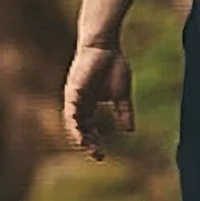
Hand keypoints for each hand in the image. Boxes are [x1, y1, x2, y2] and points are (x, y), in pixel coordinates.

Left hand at [63, 39, 132, 156]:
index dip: (94, 143)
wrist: (105, 45)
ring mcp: (74, 97)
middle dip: (87, 143)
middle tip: (98, 154)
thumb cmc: (112, 65)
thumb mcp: (121, 94)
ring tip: (87, 147)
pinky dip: (74, 123)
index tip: (102, 156)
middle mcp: (79, 103)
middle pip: (79, 129)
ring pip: (72, 123)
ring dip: (79, 136)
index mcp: (89, 105)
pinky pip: (70, 110)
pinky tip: (80, 132)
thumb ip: (123, 112)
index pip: (88, 129)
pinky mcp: (72, 90)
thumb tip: (129, 131)